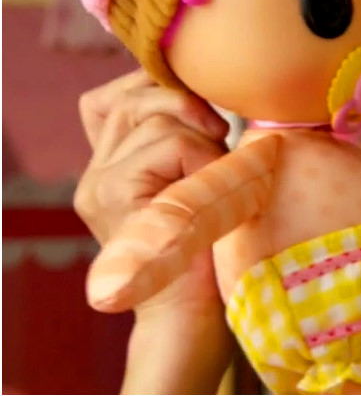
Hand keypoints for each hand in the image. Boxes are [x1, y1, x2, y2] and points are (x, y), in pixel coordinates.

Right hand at [73, 68, 234, 392]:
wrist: (195, 315)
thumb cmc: (213, 247)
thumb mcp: (201, 181)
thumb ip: (191, 142)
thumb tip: (212, 92)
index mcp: (109, 170)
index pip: (115, 99)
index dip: (161, 90)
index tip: (206, 116)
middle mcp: (95, 176)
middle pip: (132, 98)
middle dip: (186, 106)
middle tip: (221, 139)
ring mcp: (98, 185)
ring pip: (156, 119)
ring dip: (204, 142)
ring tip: (217, 181)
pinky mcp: (113, 194)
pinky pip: (169, 144)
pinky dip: (204, 160)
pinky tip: (213, 192)